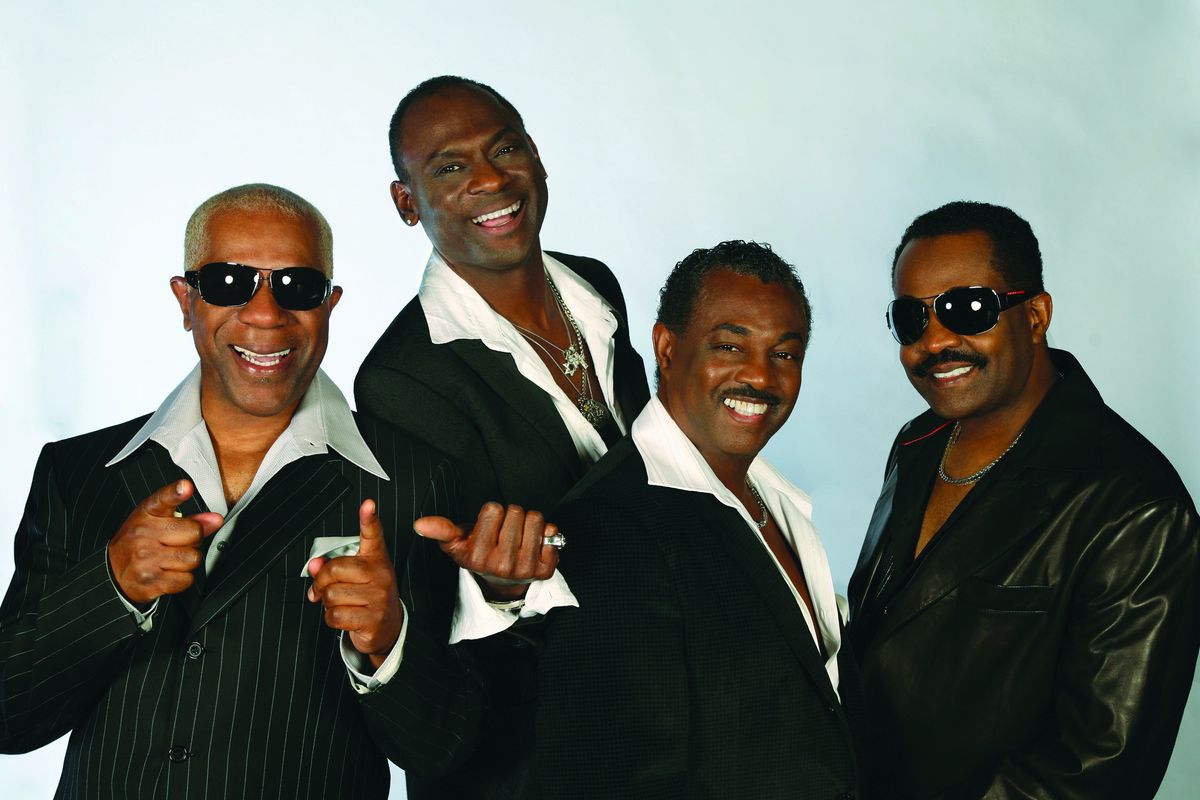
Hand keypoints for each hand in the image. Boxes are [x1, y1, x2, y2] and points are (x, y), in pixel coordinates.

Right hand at [107, 480, 223, 603]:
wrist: (113, 572)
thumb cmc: (140, 542)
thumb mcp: (159, 523)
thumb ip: (190, 519)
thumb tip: (216, 519)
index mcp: (147, 514)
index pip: (163, 499)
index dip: (176, 492)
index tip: (186, 487)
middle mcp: (144, 534)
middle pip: (195, 533)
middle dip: (194, 540)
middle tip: (178, 544)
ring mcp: (146, 558)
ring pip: (193, 558)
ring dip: (188, 562)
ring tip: (172, 559)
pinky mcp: (151, 581)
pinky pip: (187, 579)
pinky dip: (183, 579)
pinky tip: (168, 573)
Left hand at [307, 499, 402, 668]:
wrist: (388, 628)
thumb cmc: (368, 597)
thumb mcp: (353, 578)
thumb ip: (331, 567)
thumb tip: (314, 565)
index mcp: (375, 559)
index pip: (372, 534)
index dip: (369, 518)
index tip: (368, 504)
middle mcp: (380, 574)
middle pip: (334, 570)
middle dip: (321, 583)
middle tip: (324, 589)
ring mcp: (379, 596)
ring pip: (332, 595)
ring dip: (328, 604)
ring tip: (342, 604)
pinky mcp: (374, 619)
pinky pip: (336, 616)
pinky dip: (332, 619)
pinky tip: (345, 617)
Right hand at [413, 503, 559, 599]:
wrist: (502, 583)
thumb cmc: (480, 554)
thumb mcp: (457, 543)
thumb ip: (441, 530)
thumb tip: (420, 524)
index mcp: (478, 555)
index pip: (493, 509)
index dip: (492, 513)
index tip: (489, 526)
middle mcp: (501, 564)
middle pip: (515, 512)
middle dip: (511, 516)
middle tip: (506, 531)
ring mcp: (525, 568)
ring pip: (535, 519)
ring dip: (529, 522)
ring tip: (519, 535)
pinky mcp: (545, 569)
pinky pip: (552, 533)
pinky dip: (546, 534)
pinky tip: (535, 544)